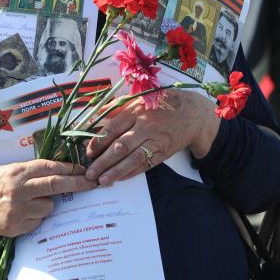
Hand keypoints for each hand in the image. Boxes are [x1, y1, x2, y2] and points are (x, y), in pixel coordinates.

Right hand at [0, 159, 97, 236]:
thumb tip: (59, 170)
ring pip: (48, 206)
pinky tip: (23, 213)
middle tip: (91, 183)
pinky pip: (38, 222)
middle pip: (55, 185)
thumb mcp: (10, 169)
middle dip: (76, 183)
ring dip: (46, 204)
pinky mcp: (16, 227)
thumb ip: (31, 170)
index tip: (82, 169)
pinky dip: (35, 218)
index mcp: (18, 172)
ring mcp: (18, 210)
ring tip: (31, 202)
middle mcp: (19, 189)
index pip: (49, 167)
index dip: (69, 167)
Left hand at [85, 89, 219, 185]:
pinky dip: (132, 173)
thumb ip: (116, 107)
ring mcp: (155, 140)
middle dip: (104, 161)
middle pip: (121, 146)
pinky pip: (145, 165)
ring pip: (133, 159)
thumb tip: (94, 113)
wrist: (191, 113)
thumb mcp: (139, 99)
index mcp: (136, 110)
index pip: (114, 127)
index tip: (88, 152)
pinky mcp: (163, 153)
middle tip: (89, 173)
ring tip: (102, 181)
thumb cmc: (160, 103)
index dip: (99, 141)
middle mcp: (145, 126)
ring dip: (116, 172)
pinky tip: (119, 179)